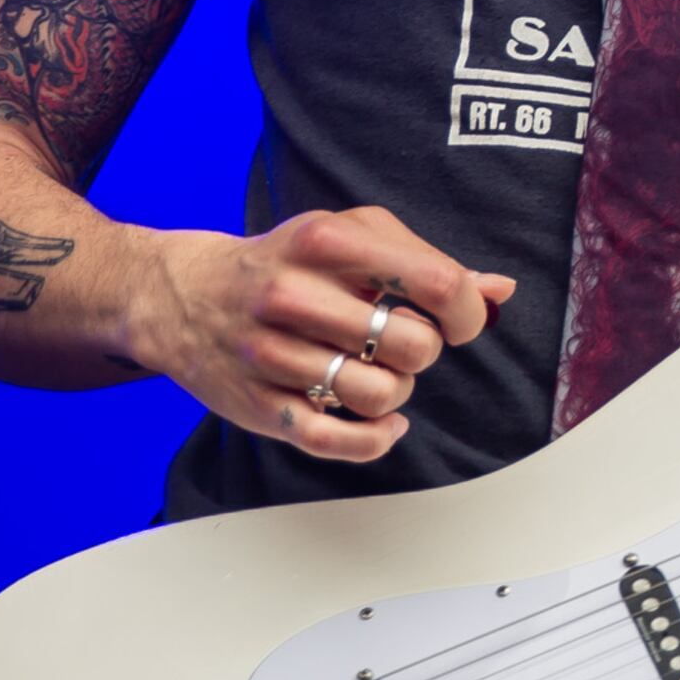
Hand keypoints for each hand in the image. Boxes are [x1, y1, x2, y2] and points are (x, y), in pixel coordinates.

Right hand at [125, 207, 512, 462]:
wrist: (181, 294)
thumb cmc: (283, 263)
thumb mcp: (349, 237)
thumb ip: (424, 261)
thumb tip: (498, 291)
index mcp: (326, 242)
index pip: (435, 282)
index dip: (466, 310)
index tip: (460, 319)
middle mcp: (294, 295)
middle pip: (414, 346)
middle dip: (423, 350)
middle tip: (401, 341)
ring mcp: (272, 355)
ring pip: (381, 396)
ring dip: (397, 391)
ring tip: (379, 373)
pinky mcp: (260, 406)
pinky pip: (340, 442)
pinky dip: (377, 438)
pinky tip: (383, 421)